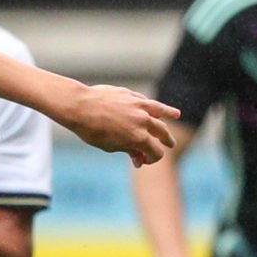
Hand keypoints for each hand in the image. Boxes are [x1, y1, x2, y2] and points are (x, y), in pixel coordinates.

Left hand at [63, 85, 180, 165]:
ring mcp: (139, 106)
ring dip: (169, 114)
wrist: (80, 107)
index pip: (156, 152)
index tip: (145, 160)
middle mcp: (143, 121)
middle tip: (169, 144)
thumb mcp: (110, 146)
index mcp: (139, 138)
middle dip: (166, 141)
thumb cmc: (91, 130)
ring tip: (176, 115)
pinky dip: (153, 105)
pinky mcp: (131, 95)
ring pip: (160, 111)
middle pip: (162, 132)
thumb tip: (139, 159)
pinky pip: (146, 101)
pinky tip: (155, 107)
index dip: (153, 159)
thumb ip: (129, 151)